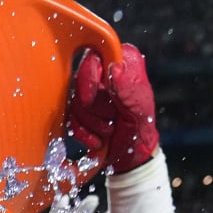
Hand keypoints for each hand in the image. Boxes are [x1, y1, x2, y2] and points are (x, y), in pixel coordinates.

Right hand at [69, 44, 158, 173]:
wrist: (132, 155)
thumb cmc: (141, 130)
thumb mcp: (141, 110)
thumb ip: (128, 89)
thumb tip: (114, 69)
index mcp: (124, 61)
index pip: (94, 57)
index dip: (89, 79)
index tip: (91, 99)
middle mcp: (105, 70)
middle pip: (80, 81)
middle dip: (95, 108)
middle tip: (113, 118)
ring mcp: (90, 89)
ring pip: (75, 103)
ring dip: (92, 123)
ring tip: (109, 130)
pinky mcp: (79, 108)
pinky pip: (70, 119)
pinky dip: (84, 133)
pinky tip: (98, 139)